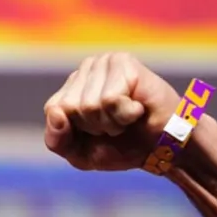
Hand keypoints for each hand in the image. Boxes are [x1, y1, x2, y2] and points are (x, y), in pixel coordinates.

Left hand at [43, 53, 182, 170]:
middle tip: (115, 124)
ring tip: (126, 117)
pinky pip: (109, 100)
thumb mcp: (79, 154)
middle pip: (69, 108)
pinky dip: (124, 115)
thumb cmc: (123, 147)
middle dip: (93, 127)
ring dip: (111, 122)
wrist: (164, 149)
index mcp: (72, 86)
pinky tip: (137, 109)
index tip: (98, 131)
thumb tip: (56, 113)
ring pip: (88, 105)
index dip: (75, 131)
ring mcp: (106, 62)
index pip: (53, 109)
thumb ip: (56, 140)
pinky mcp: (125, 64)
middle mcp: (87, 68)